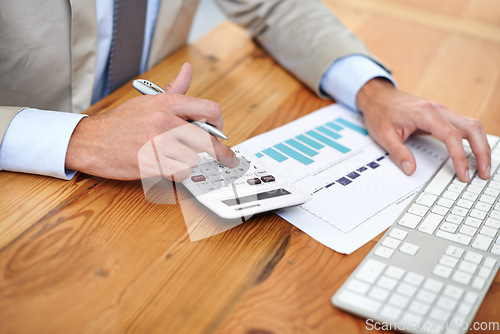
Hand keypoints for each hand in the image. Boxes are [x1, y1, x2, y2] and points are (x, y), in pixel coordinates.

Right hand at [66, 63, 237, 180]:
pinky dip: (177, 174)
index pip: (209, 109)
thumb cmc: (121, 123)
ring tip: (174, 158)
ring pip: (194, 158)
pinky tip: (167, 168)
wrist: (91, 141)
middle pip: (209, 140)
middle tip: (226, 159)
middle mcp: (165, 121)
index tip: (220, 133)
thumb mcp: (148, 101)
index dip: (219, 124)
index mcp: (167, 103)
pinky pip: (180, 173)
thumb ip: (174, 89)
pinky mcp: (150, 164)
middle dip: (220, 152)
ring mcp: (158, 143)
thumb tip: (188, 70)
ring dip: (188, 162)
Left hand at [356, 78, 490, 181]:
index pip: (451, 136)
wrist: (378, 96)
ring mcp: (442, 112)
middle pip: (471, 128)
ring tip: (483, 166)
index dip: (460, 157)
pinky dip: (472, 140)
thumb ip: (398, 153)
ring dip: (481, 145)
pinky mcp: (441, 116)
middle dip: (482, 151)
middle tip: (484, 172)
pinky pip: (463, 126)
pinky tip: (474, 153)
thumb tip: (411, 169)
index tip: (463, 174)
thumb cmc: (380, 112)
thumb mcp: (384, 135)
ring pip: (471, 125)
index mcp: (425, 113)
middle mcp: (438, 110)